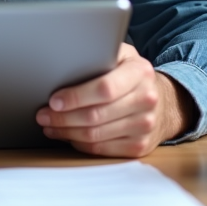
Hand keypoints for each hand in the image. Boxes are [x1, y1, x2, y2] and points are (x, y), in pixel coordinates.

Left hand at [35, 43, 196, 157]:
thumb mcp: (122, 56)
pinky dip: (79, 144)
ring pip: (96, 136)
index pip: (105, 88)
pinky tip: (67, 135)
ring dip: (66, 132)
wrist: (164, 100)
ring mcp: (145, 125)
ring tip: (49, 124)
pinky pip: (101, 150)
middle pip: (96, 115)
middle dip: (63, 117)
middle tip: (42, 115)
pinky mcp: (140, 146)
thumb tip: (65, 60)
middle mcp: (147, 99)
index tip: (54, 100)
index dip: (76, 96)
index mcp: (140, 72)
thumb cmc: (132, 75)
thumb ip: (100, 55)